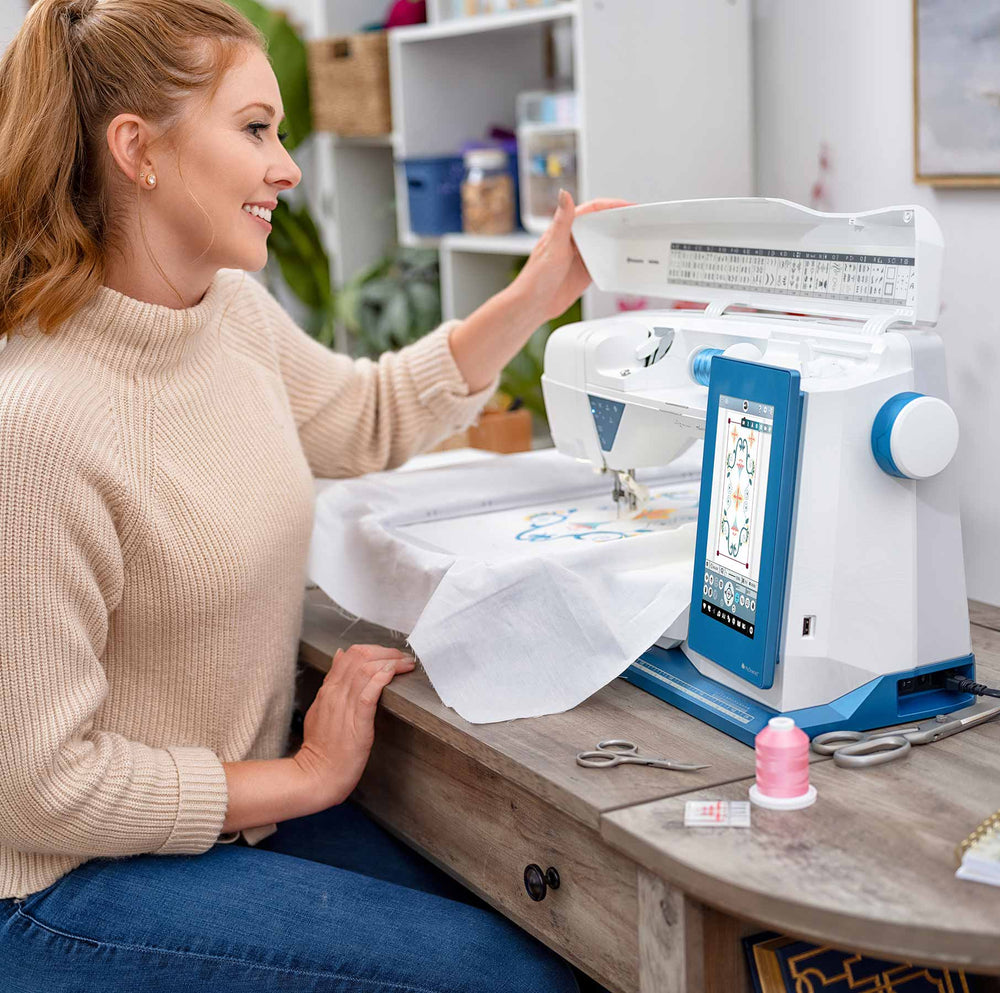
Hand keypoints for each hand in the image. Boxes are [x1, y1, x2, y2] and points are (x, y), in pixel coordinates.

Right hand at [293, 644, 414, 807]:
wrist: (317, 776)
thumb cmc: (322, 748)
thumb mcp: (321, 708)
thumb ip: (332, 682)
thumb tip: (339, 655)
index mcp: (328, 690)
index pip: (350, 655)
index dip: (374, 649)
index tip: (390, 655)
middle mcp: (335, 694)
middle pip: (360, 656)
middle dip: (386, 651)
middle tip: (403, 658)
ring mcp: (345, 707)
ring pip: (366, 670)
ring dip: (390, 662)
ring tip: (406, 665)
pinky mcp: (357, 724)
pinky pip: (368, 694)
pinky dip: (381, 679)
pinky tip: (392, 673)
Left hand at [510, 190, 632, 324]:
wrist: (534, 305)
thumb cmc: (536, 276)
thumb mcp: (553, 246)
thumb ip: (562, 220)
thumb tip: (564, 193)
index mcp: (565, 228)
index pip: (593, 210)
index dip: (612, 205)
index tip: (629, 205)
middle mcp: (574, 239)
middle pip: (601, 223)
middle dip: (619, 219)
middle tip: (639, 219)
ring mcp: (581, 255)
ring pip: (604, 241)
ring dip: (618, 238)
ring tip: (636, 236)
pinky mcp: (585, 271)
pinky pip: (603, 261)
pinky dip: (614, 258)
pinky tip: (624, 258)